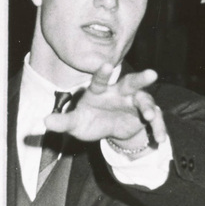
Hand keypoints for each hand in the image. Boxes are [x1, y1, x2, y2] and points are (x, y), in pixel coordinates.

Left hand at [44, 67, 165, 156]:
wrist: (112, 131)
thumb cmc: (91, 120)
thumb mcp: (76, 124)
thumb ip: (63, 122)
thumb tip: (45, 121)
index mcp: (101, 91)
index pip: (101, 79)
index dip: (103, 73)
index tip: (107, 65)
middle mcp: (120, 92)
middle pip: (131, 82)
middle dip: (141, 78)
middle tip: (151, 74)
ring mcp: (135, 103)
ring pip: (146, 100)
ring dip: (149, 107)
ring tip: (149, 116)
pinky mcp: (146, 117)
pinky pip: (155, 121)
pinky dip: (158, 129)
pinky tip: (159, 140)